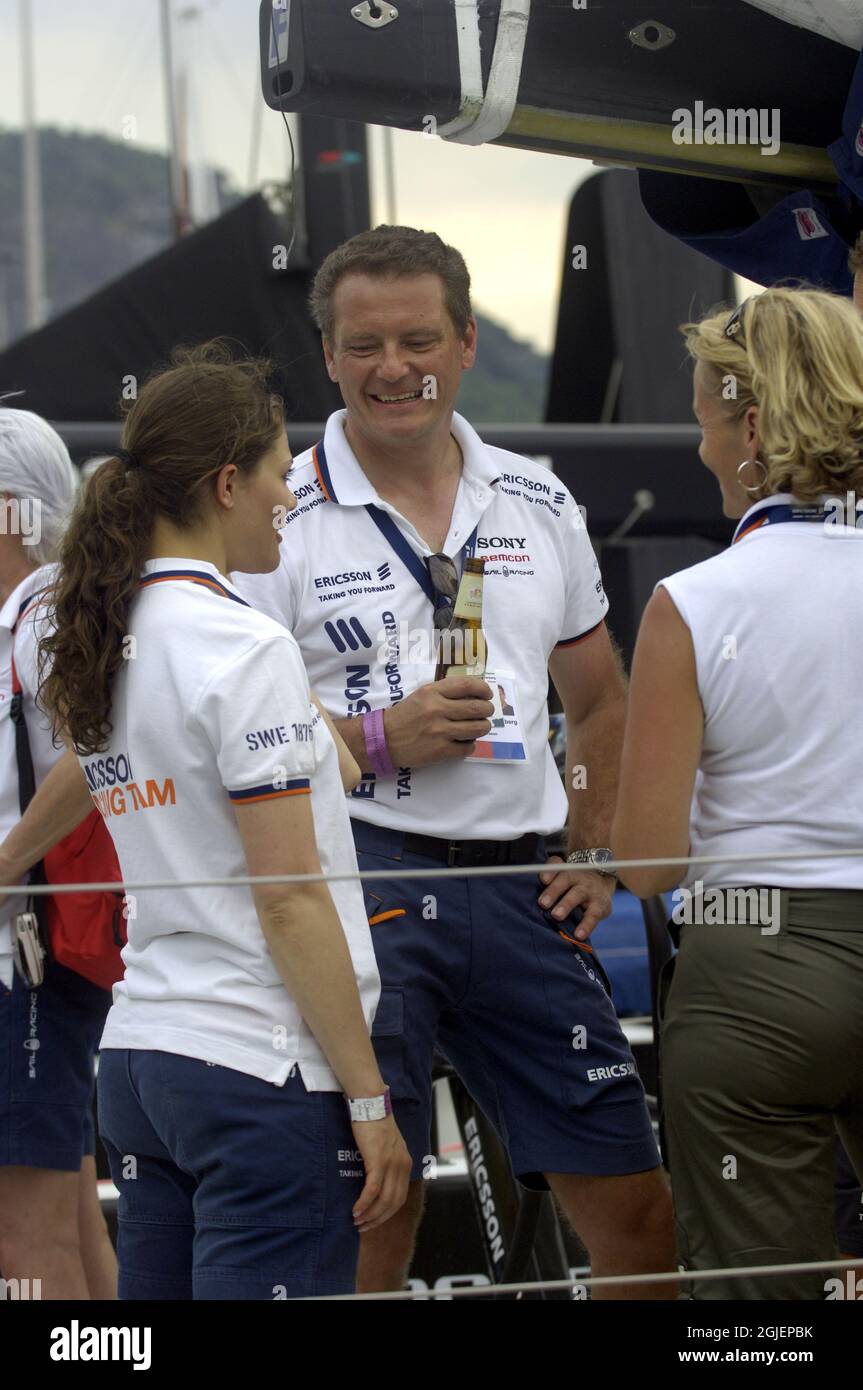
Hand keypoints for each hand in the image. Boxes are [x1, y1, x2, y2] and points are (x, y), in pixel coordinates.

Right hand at [351, 1114, 412, 1231]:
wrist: (370, 1104)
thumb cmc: (373, 1123)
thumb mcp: (386, 1145)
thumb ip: (386, 1162)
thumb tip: (375, 1181)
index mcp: (405, 1163)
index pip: (400, 1197)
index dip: (386, 1213)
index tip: (373, 1221)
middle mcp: (402, 1166)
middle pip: (393, 1203)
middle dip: (378, 1219)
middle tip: (363, 1227)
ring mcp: (392, 1164)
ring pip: (383, 1200)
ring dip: (370, 1215)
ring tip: (357, 1222)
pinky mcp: (378, 1161)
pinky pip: (372, 1190)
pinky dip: (364, 1203)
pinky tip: (355, 1210)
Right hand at [383, 678, 493, 767]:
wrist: (384, 739)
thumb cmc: (406, 715)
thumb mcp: (422, 695)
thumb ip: (445, 691)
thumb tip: (475, 693)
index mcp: (432, 692)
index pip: (468, 685)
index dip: (483, 689)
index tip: (487, 694)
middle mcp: (437, 710)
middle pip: (477, 707)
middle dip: (487, 710)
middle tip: (486, 712)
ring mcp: (440, 731)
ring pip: (477, 728)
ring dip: (483, 727)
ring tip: (479, 727)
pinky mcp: (440, 751)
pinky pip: (468, 748)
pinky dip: (470, 745)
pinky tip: (465, 742)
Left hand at [538, 855, 615, 940]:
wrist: (601, 884)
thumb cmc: (571, 884)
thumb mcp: (561, 878)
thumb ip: (546, 882)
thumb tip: (531, 897)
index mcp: (565, 870)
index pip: (556, 866)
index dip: (549, 872)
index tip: (543, 880)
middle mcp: (578, 877)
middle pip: (565, 879)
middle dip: (553, 891)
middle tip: (543, 903)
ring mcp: (590, 890)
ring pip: (578, 894)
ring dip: (567, 905)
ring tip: (556, 916)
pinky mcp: (601, 906)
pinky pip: (593, 916)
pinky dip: (586, 926)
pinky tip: (578, 935)